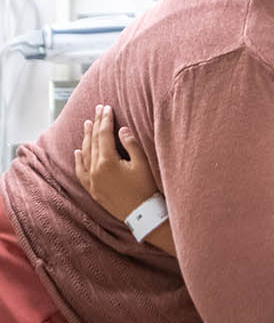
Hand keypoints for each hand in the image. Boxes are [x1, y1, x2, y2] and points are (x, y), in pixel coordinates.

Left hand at [73, 104, 158, 218]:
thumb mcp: (143, 164)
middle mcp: (95, 170)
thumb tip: (121, 130)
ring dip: (86, 138)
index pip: (104, 135)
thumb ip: (131, 145)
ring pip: (85, 154)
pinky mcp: (93, 189)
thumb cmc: (146, 189)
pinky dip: (78, 160)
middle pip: (93, 142)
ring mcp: (92, 181)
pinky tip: (77, 151)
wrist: (143, 215)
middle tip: (97, 110)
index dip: (105, 120)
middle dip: (95, 124)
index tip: (106, 108)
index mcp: (107, 162)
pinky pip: (80, 171)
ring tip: (86, 124)